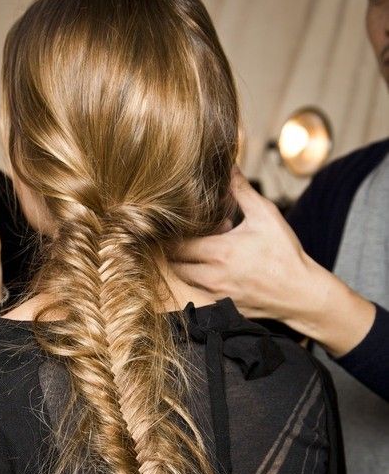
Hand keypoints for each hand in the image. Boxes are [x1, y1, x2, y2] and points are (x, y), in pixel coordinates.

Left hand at [170, 169, 375, 355]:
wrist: (300, 293)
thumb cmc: (284, 253)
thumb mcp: (266, 215)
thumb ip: (242, 190)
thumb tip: (229, 167)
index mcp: (220, 252)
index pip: (177, 244)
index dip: (177, 233)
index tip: (184, 225)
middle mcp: (213, 276)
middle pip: (174, 264)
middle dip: (176, 250)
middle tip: (190, 238)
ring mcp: (215, 294)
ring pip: (183, 280)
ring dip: (187, 265)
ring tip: (204, 253)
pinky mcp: (221, 307)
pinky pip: (197, 294)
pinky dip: (198, 281)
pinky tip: (215, 269)